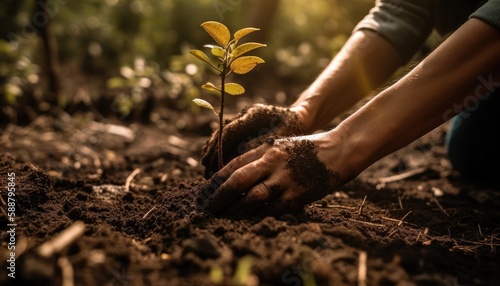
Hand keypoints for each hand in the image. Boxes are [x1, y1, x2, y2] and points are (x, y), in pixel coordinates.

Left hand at [196, 131, 356, 215]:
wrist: (337, 151)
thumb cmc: (307, 149)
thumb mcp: (279, 145)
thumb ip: (259, 157)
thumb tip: (236, 174)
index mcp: (265, 149)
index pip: (232, 165)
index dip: (215, 181)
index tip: (204, 193)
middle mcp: (271, 162)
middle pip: (236, 181)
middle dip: (218, 197)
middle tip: (207, 209)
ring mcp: (284, 179)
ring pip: (251, 197)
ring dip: (234, 210)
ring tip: (223, 218)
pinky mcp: (297, 194)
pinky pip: (272, 209)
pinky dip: (257, 216)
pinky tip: (247, 221)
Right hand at [201, 104, 304, 177]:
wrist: (300, 117)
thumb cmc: (294, 129)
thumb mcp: (281, 139)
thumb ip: (261, 145)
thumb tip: (241, 156)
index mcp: (254, 114)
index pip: (229, 131)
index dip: (218, 148)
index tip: (211, 162)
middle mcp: (245, 114)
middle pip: (221, 131)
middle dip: (212, 150)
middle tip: (206, 167)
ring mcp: (243, 118)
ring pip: (221, 133)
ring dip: (213, 149)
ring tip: (207, 166)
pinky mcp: (243, 124)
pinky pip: (227, 136)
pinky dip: (219, 148)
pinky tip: (216, 161)